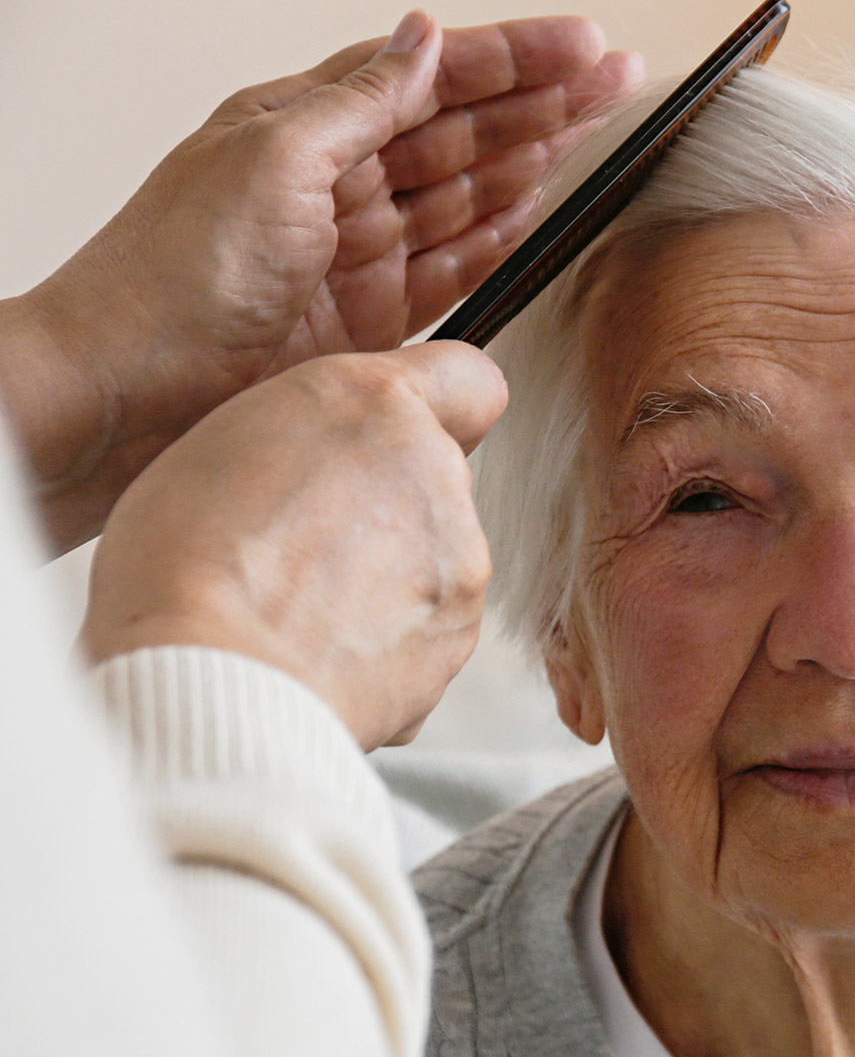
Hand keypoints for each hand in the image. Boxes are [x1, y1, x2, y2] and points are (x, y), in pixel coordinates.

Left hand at [1, 12, 641, 552]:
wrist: (132, 392)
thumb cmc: (171, 276)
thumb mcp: (272, 157)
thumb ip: (359, 102)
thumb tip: (421, 38)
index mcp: (302, 125)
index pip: (428, 75)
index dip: (510, 57)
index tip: (581, 45)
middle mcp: (332, 184)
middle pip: (460, 129)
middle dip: (542, 101)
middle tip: (613, 81)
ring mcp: (355, 254)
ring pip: (466, 194)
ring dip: (531, 159)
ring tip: (591, 131)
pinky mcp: (371, 323)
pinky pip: (452, 268)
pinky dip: (496, 239)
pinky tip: (531, 212)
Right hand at [82, 344, 506, 748]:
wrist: (215, 679)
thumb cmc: (188, 563)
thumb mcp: (222, 441)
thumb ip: (310, 436)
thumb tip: (336, 463)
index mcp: (376, 406)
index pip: (464, 377)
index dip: (433, 409)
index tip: (398, 437)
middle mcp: (437, 475)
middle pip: (435, 480)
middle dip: (387, 506)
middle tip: (304, 544)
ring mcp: (460, 559)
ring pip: (434, 557)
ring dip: (387, 577)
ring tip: (301, 609)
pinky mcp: (459, 635)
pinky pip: (426, 629)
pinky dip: (388, 640)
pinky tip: (320, 651)